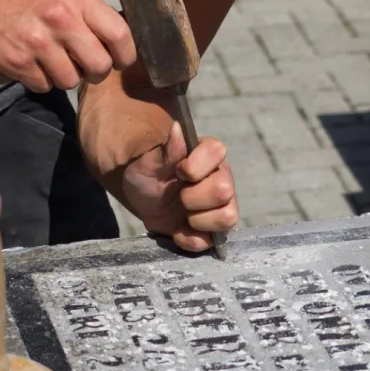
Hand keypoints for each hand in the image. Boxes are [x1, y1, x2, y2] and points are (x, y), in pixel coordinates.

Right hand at [0, 0, 134, 92]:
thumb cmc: (24, 0)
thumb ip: (89, 16)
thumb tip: (122, 44)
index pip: (120, 34)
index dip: (125, 54)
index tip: (119, 61)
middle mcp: (60, 18)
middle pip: (100, 65)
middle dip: (95, 73)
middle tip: (84, 67)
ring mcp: (37, 41)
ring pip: (72, 81)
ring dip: (65, 78)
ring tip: (52, 62)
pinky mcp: (17, 62)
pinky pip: (45, 86)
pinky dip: (40, 81)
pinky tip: (31, 64)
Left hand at [121, 122, 237, 252]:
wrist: (142, 195)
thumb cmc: (148, 171)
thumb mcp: (150, 161)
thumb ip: (167, 150)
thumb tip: (177, 129)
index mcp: (209, 155)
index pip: (217, 153)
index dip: (194, 166)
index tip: (178, 172)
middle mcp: (221, 178)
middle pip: (224, 190)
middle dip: (193, 197)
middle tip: (178, 196)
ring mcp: (221, 206)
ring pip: (227, 218)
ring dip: (197, 220)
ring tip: (182, 214)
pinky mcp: (213, 230)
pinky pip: (211, 241)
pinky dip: (190, 239)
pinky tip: (179, 230)